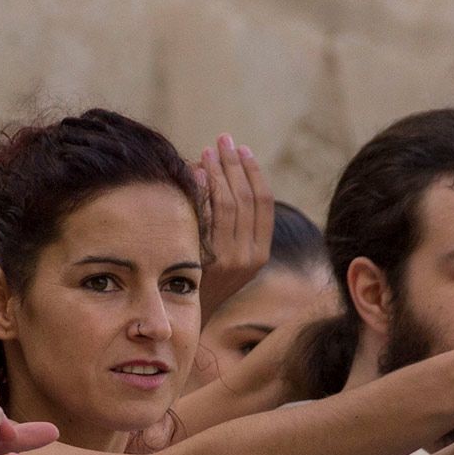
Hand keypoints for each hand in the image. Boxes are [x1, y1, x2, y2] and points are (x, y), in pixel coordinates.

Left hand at [196, 133, 274, 315]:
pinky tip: (193, 173)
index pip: (263, 202)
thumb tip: (227, 174)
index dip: (253, 172)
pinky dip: (201, 191)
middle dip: (233, 164)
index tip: (242, 150)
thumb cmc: (208, 279)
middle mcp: (248, 255)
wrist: (190, 315)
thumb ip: (236, 225)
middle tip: (223, 140)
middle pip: (245, 198)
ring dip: (217, 173)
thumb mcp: (232, 256)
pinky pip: (205, 217)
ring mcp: (226, 259)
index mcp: (260, 252)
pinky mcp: (204, 259)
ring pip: (227, 204)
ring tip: (207, 151)